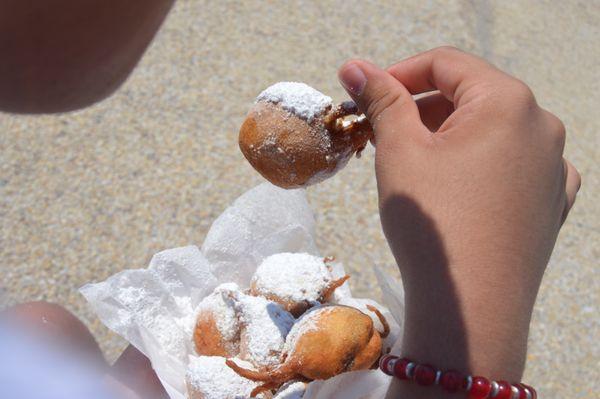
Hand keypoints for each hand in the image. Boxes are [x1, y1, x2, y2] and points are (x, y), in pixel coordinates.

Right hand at [338, 47, 579, 396]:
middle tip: (380, 134)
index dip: (398, 74)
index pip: (446, 64)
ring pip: (490, 132)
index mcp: (507, 102)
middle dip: (420, 109)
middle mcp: (541, 127)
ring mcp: (552, 167)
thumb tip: (356, 66)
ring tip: (410, 164)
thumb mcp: (399, 151)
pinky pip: (510, 166)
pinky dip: (477, 165)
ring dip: (446, 137)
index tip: (366, 95)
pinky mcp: (550, 202)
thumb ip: (381, 99)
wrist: (470, 311)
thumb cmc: (433, 224)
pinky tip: (454, 188)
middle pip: (470, 96)